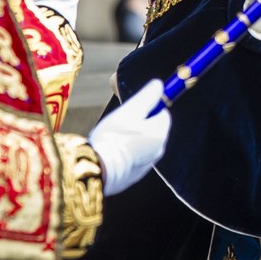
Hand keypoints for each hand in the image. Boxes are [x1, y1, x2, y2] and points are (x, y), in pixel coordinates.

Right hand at [88, 79, 171, 196]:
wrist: (98, 169)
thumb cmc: (114, 136)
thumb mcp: (130, 110)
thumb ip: (147, 96)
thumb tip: (159, 85)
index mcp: (160, 133)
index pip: (162, 113)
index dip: (149, 106)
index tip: (134, 107)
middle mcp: (158, 150)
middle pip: (153, 128)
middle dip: (139, 122)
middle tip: (120, 121)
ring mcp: (147, 164)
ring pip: (143, 142)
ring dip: (132, 137)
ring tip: (114, 136)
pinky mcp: (135, 173)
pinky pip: (135, 156)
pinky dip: (127, 151)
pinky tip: (113, 149)